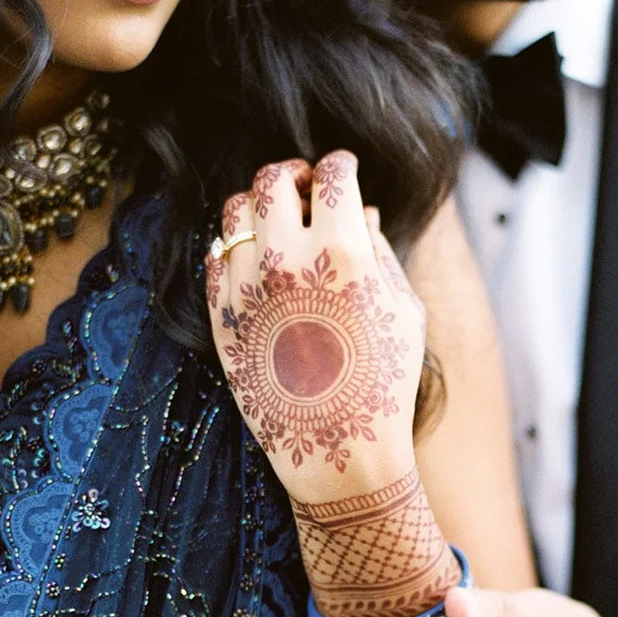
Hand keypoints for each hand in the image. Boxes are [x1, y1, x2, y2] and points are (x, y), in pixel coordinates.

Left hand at [205, 152, 425, 501]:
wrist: (339, 451)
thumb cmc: (384, 386)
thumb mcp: (403, 313)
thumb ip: (379, 252)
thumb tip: (359, 211)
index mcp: (343, 253)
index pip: (332, 174)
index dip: (340, 165)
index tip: (342, 171)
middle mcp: (288, 260)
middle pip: (273, 181)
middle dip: (293, 175)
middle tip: (305, 188)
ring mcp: (247, 287)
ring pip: (234, 212)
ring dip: (256, 206)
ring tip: (274, 221)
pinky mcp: (220, 316)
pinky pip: (214, 258)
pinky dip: (233, 248)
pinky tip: (254, 260)